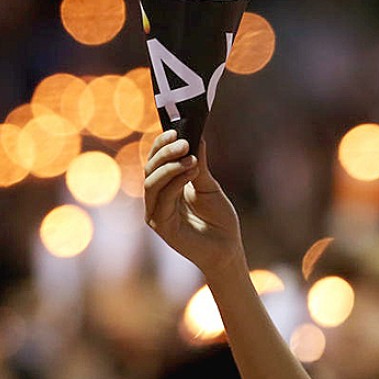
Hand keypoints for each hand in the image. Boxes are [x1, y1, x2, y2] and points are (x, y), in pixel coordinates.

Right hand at [144, 131, 243, 274]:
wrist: (227, 248)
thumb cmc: (219, 219)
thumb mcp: (209, 186)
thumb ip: (199, 164)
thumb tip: (196, 137)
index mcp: (166, 187)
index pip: (155, 161)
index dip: (161, 144)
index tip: (175, 129)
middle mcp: (157, 199)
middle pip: (150, 169)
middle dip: (165, 152)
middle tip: (183, 141)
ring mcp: (156, 213)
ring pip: (152, 183)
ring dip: (170, 166)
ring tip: (190, 157)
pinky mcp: (161, 226)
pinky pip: (163, 199)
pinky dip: (176, 183)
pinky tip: (191, 172)